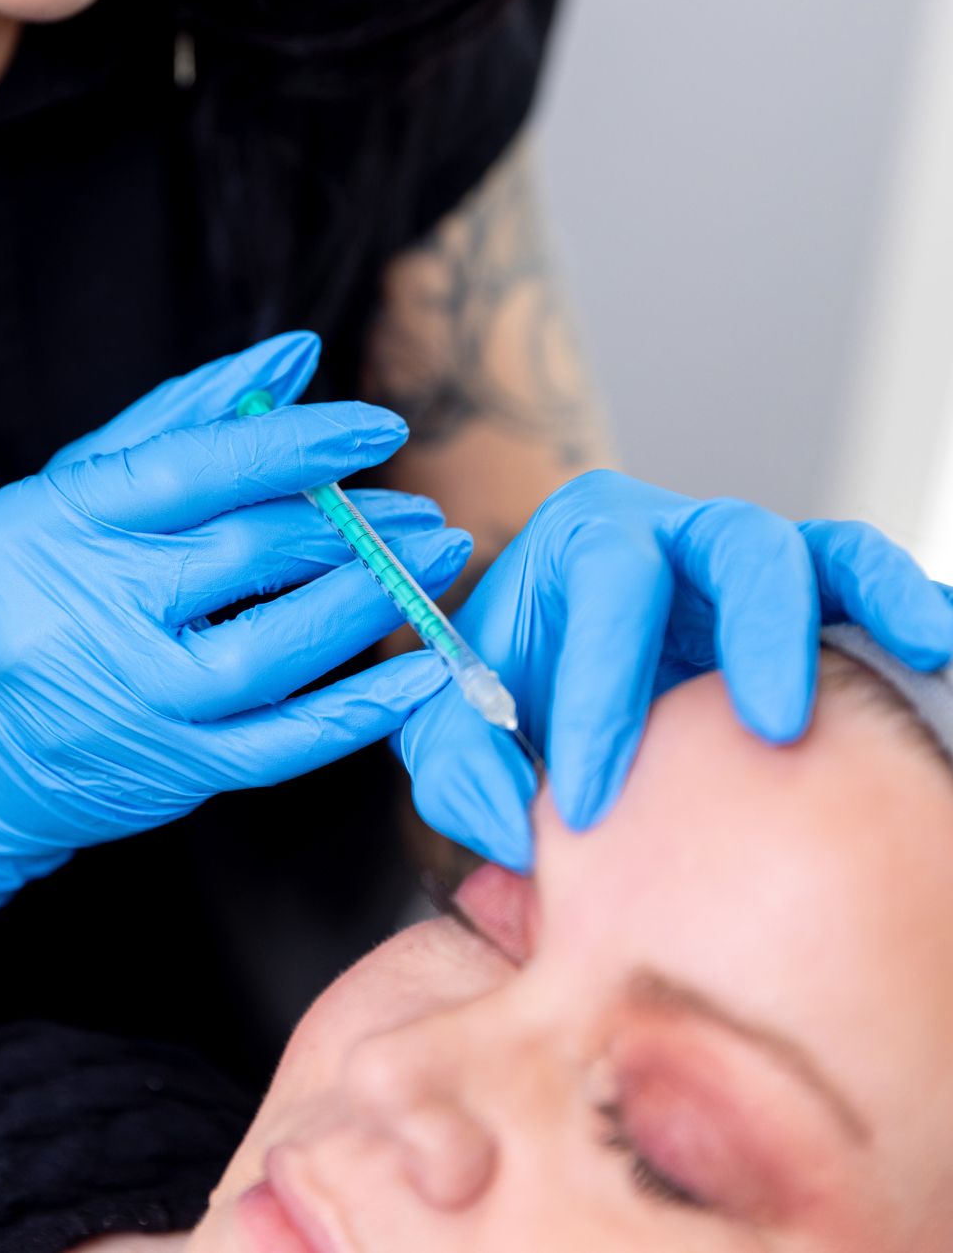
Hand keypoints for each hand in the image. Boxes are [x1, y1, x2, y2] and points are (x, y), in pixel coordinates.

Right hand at [0, 336, 469, 935]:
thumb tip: (297, 356)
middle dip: (354, 526)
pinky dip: (361, 712)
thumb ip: (186, 418)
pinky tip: (420, 674)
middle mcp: (84, 611)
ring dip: (371, 601)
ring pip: (272, 650)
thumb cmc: (34, 593)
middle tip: (423, 513)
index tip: (382, 428)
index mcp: (54, 522)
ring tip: (432, 564)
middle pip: (246, 551)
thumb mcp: (79, 490)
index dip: (296, 443)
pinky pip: (284, 745)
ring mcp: (129, 701)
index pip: (192, 467)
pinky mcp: (170, 771)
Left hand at [398, 470, 952, 868]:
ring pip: (814, 554)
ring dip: (860, 605)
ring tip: (905, 656)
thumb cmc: (514, 693)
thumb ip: (454, 761)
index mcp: (583, 543)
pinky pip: (862, 580)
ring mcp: (745, 564)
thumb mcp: (453, 721)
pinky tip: (936, 647)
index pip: (606, 590)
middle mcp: (674, 536)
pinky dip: (902, 603)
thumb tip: (506, 822)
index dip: (599, 694)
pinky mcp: (804, 597)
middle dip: (756, 634)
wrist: (571, 687)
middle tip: (769, 729)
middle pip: (732, 545)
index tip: (586, 801)